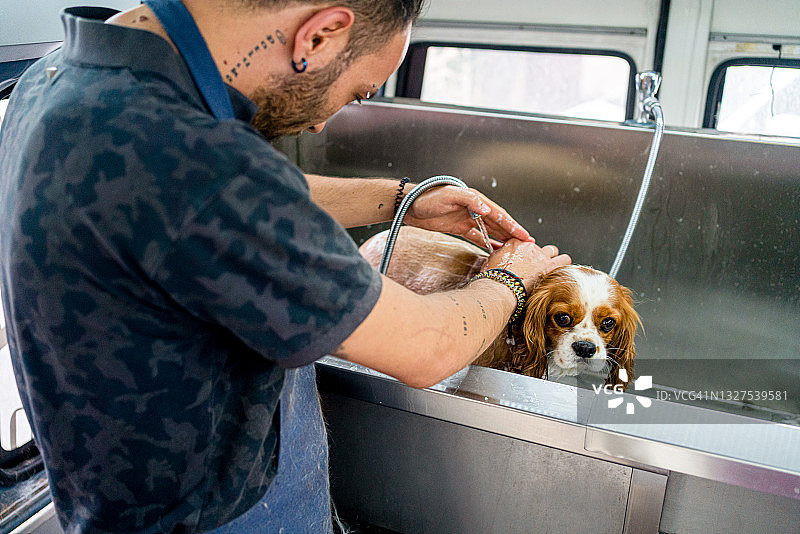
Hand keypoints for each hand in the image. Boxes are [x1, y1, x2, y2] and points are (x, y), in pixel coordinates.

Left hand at [403, 185, 531, 247]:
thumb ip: (469, 200)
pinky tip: (494, 251)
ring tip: (515, 250)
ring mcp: (467, 218)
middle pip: (498, 224)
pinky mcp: (458, 227)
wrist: (408, 205)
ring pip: (489, 231)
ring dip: (502, 240)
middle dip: (513, 234)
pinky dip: (486, 243)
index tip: (525, 236)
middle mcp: (474, 209)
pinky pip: (477, 237)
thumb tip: (487, 209)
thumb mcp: (449, 196)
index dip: (513, 226)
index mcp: (475, 200)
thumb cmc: (427, 197)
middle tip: (528, 246)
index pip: (498, 215)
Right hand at [486, 240, 570, 289]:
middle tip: (533, 266)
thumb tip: (500, 256)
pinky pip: (565, 260)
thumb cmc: (493, 278)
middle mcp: (529, 247)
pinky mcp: (550, 267)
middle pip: (537, 247)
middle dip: (536, 254)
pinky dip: (563, 264)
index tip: (520, 261)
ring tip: (548, 267)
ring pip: (553, 250)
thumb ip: (499, 255)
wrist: (500, 288)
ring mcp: (541, 256)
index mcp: (514, 242)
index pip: (522, 242)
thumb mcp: (490, 262)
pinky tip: (560, 272)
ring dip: (552, 257)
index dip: (521, 253)